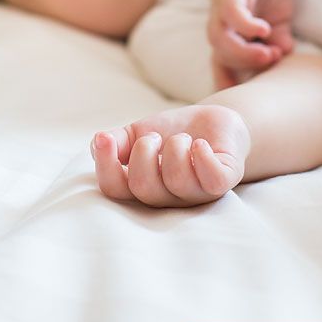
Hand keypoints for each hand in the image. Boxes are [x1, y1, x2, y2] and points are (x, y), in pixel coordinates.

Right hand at [91, 104, 250, 207]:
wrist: (213, 124)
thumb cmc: (172, 132)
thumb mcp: (139, 132)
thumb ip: (117, 141)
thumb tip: (98, 142)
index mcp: (143, 187)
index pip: (115, 189)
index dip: (106, 166)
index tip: (105, 140)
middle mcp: (167, 197)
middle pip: (143, 188)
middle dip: (143, 153)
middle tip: (153, 138)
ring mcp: (196, 193)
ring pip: (177, 181)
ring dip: (175, 149)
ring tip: (181, 138)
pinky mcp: (222, 182)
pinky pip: (212, 179)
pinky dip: (202, 157)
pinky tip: (200, 144)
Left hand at [208, 0, 294, 88]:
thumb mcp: (278, 21)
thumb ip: (278, 43)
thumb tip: (283, 60)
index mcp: (230, 32)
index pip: (221, 64)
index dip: (229, 83)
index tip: (247, 101)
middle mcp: (221, 20)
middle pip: (219, 54)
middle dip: (244, 66)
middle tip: (270, 63)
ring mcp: (223, 3)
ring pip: (219, 38)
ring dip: (243, 51)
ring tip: (268, 53)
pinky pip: (230, 12)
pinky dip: (244, 25)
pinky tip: (263, 28)